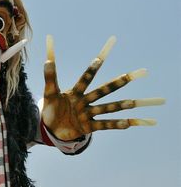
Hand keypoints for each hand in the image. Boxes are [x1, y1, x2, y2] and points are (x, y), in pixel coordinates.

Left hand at [41, 35, 164, 140]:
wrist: (50, 129)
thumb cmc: (50, 108)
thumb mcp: (49, 93)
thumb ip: (50, 77)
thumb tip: (48, 59)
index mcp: (76, 92)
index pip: (87, 77)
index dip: (94, 67)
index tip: (102, 57)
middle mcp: (86, 101)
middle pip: (104, 90)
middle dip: (120, 82)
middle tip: (139, 73)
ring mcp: (88, 114)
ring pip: (108, 108)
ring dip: (122, 105)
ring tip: (135, 102)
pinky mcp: (88, 127)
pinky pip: (104, 125)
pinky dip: (116, 124)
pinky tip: (129, 123)